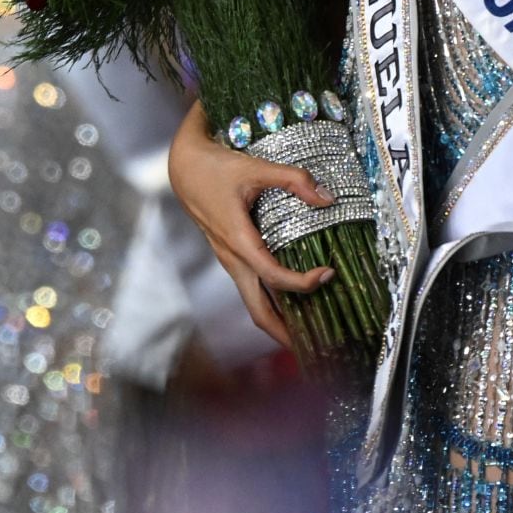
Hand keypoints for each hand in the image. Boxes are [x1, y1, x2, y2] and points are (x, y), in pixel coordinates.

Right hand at [167, 99, 335, 348]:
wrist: (184, 168)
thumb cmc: (217, 168)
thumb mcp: (256, 167)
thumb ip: (293, 179)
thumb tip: (327, 198)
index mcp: (237, 241)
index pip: (273, 276)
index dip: (302, 283)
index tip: (328, 274)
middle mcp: (232, 259)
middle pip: (258, 311)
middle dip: (285, 333)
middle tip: (315, 345)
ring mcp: (230, 261)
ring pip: (254, 303)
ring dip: (279, 320)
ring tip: (309, 331)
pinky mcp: (231, 257)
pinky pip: (252, 289)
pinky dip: (272, 302)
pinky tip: (292, 300)